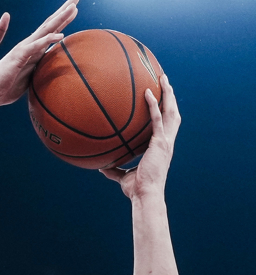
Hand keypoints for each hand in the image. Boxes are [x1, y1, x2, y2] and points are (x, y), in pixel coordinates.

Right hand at [0, 0, 79, 110]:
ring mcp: (24, 49)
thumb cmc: (5, 88)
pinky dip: (48, 40)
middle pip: (49, 24)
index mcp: (31, 49)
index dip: (62, 18)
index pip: (50, 30)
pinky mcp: (19, 57)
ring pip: (45, 30)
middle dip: (64, 10)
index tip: (74, 8)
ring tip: (73, 6)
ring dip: (60, 18)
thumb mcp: (28, 79)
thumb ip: (38, 71)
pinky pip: (36, 47)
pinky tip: (60, 36)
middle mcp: (28, 45)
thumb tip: (49, 72)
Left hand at [99, 75, 179, 199]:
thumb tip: (101, 167)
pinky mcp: (160, 143)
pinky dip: (153, 105)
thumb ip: (114, 170)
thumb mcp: (123, 177)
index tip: (163, 98)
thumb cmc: (136, 190)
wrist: (145, 196)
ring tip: (163, 78)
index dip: (167, 111)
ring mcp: (165, 142)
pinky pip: (157, 119)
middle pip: (173, 114)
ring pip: (170, 112)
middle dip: (171, 96)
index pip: (167, 125)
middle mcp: (167, 142)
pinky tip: (147, 93)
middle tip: (166, 81)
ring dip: (168, 94)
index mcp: (162, 148)